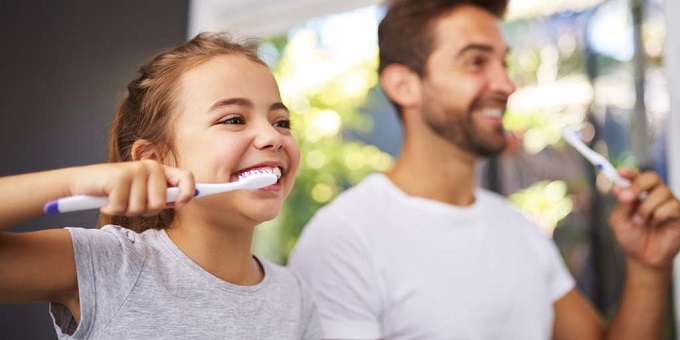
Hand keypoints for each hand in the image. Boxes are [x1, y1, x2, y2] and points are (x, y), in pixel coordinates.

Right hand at [69, 160, 194, 216]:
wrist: (81, 184)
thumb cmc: (114, 191)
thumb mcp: (141, 194)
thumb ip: (161, 195)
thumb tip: (183, 199)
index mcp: (160, 171)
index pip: (186, 177)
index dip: (188, 192)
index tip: (181, 203)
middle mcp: (151, 167)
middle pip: (160, 203)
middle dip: (143, 210)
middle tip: (129, 202)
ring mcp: (136, 169)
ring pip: (141, 208)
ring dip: (125, 210)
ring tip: (116, 199)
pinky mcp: (120, 176)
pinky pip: (122, 207)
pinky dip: (112, 209)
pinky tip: (106, 199)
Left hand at [609, 169, 679, 269]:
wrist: (643, 257)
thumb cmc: (631, 237)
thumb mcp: (619, 221)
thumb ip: (621, 204)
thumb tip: (619, 187)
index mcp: (639, 193)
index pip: (637, 176)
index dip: (630, 172)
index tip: (620, 172)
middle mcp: (655, 195)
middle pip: (652, 177)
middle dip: (637, 185)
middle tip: (626, 198)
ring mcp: (669, 203)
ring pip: (662, 192)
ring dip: (646, 208)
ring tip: (641, 222)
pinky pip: (672, 205)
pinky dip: (659, 215)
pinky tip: (656, 224)